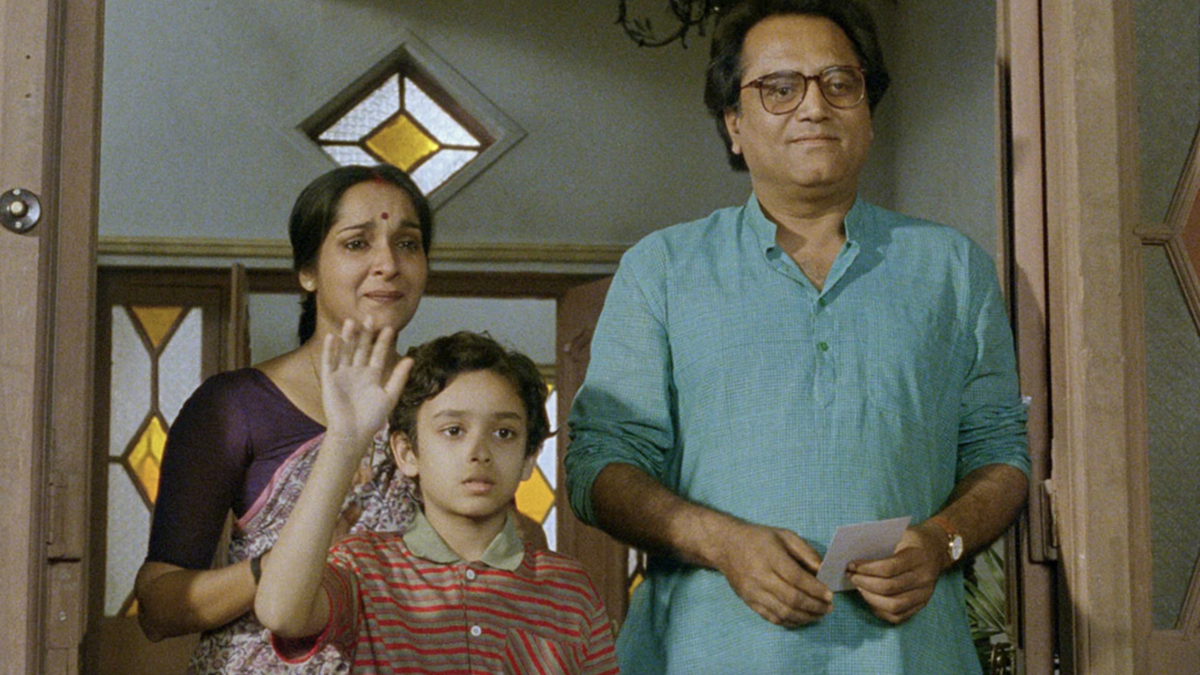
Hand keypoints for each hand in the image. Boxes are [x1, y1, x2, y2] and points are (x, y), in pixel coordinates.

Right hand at [320, 319, 411, 450]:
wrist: (352, 433)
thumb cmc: (372, 418)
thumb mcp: (389, 396)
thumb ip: (399, 377)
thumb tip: (411, 359)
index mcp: (372, 375)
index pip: (378, 354)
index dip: (383, 341)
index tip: (390, 328)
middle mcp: (357, 372)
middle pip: (361, 348)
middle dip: (366, 334)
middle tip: (371, 317)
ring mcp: (342, 374)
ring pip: (346, 351)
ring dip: (348, 337)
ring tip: (352, 322)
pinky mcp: (329, 380)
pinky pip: (329, 362)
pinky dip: (330, 350)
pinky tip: (333, 337)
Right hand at [713, 520, 831, 626]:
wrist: (726, 546)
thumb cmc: (759, 538)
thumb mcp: (785, 536)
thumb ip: (806, 552)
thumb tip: (822, 571)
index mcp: (771, 557)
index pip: (797, 578)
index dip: (816, 589)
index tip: (830, 595)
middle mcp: (761, 577)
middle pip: (792, 598)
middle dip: (814, 606)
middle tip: (828, 608)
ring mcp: (753, 592)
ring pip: (783, 612)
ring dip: (805, 617)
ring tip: (819, 615)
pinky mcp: (748, 602)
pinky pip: (772, 618)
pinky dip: (790, 622)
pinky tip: (801, 618)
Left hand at [844, 522, 946, 623]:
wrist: (935, 550)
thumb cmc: (912, 540)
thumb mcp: (900, 534)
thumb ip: (881, 543)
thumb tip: (852, 555)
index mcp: (918, 558)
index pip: (889, 568)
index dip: (867, 568)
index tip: (851, 565)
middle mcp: (924, 579)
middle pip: (889, 588)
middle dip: (864, 583)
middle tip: (851, 576)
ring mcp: (924, 595)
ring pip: (893, 605)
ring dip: (869, 597)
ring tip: (858, 586)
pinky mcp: (921, 605)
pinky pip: (897, 616)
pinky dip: (879, 609)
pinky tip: (869, 597)